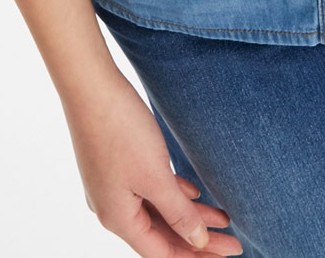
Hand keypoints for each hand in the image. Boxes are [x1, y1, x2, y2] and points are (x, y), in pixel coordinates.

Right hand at [67, 64, 243, 254]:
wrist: (90, 85)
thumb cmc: (120, 130)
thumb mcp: (155, 176)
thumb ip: (178, 212)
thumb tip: (197, 242)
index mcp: (118, 218)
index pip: (162, 253)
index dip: (195, 256)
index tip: (227, 253)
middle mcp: (113, 208)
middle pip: (162, 234)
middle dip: (198, 239)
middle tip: (235, 241)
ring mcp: (113, 186)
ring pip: (158, 211)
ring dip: (189, 214)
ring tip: (223, 217)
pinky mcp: (117, 165)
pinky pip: (150, 190)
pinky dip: (174, 193)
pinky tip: (194, 192)